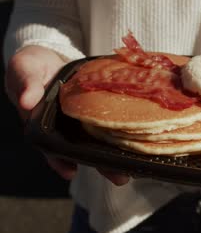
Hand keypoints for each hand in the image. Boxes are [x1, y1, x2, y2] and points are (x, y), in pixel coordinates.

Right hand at [5, 45, 129, 185]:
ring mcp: (86, 120)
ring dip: (119, 153)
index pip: (54, 149)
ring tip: (135, 168)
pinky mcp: (102, 108)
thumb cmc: (32, 66)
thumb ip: (27, 85)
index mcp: (46, 126)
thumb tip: (27, 101)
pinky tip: (144, 135)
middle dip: (103, 166)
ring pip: (103, 140)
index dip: (62, 162)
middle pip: (85, 151)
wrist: (51, 54)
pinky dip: (128, 127)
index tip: (71, 171)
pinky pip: (115, 119)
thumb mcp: (25, 70)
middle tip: (121, 178)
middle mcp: (68, 128)